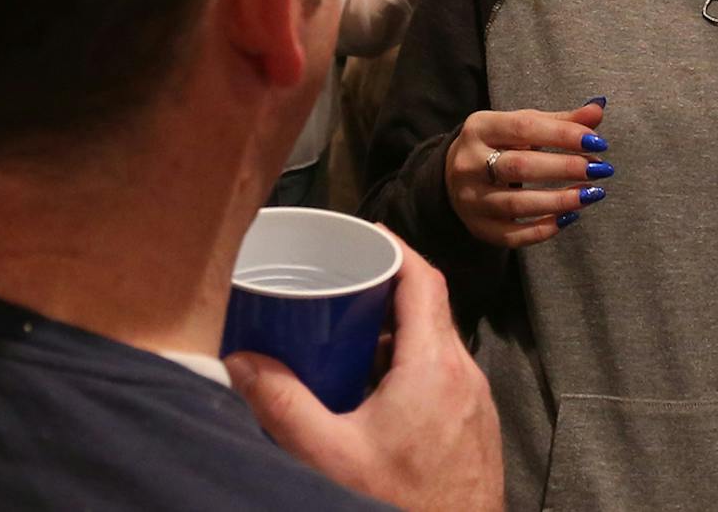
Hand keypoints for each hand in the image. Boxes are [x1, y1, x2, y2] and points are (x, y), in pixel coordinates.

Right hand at [229, 242, 502, 511]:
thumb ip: (281, 405)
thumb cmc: (401, 505)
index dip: (395, 247)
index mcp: (434, 365)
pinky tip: (374, 392)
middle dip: (384, 292)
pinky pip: (445, 375)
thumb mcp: (328, 455)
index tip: (366, 234)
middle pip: (428, 309)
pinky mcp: (474, 425)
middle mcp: (464, 374)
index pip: (424, 279)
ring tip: (346, 341)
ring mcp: (474, 401)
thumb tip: (243, 362)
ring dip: (395, 335)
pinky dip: (411, 366)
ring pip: (437, 344)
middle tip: (340, 289)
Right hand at [443, 100, 610, 247]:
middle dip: (564, 168)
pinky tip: (569, 218)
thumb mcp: (523, 125)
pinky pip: (512, 235)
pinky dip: (543, 229)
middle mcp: (469, 163)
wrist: (453, 174)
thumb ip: (561, 121)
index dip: (563, 135)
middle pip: (519, 167)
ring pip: (517, 204)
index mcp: (480, 128)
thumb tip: (598, 109)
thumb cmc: (499, 144)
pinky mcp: (478, 227)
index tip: (598, 142)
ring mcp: (470, 199)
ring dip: (560, 201)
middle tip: (600, 169)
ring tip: (592, 194)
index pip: (524, 128)